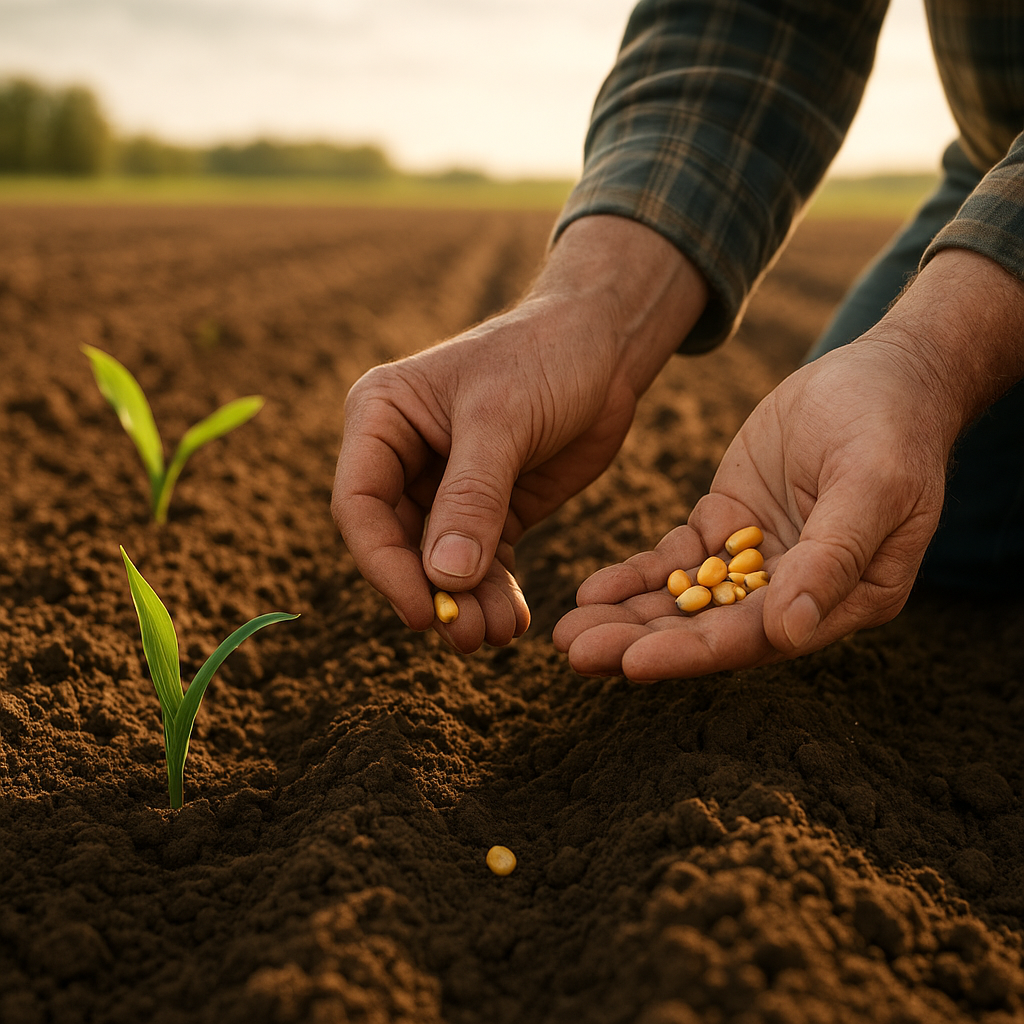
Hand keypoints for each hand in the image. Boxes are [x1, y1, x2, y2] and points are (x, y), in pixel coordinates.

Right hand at [332, 217, 708, 651]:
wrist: (606, 348)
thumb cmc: (545, 357)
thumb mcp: (504, 420)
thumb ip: (471, 497)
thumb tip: (444, 579)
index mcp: (382, 417)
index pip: (360, 504)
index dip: (384, 564)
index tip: (422, 610)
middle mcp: (404, 456)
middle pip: (398, 543)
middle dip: (431, 592)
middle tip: (466, 637)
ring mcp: (446, 488)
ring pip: (440, 562)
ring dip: (465, 603)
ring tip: (496, 635)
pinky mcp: (491, 510)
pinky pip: (482, 563)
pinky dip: (494, 593)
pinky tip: (513, 620)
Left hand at [555, 246, 1023, 679]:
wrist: (883, 376)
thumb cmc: (891, 428)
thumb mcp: (873, 485)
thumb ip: (833, 558)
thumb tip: (790, 634)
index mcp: (845, 598)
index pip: (757, 636)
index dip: (692, 651)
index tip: (631, 663)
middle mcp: (798, 592)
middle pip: (710, 628)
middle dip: (642, 642)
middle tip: (576, 653)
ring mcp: (758, 559)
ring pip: (685, 598)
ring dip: (628, 616)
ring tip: (568, 634)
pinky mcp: (729, 525)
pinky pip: (676, 559)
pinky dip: (637, 575)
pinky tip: (592, 590)